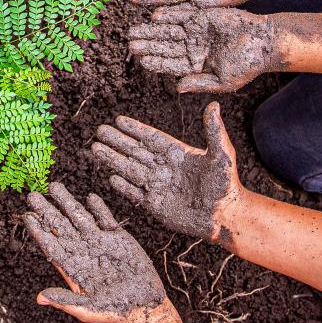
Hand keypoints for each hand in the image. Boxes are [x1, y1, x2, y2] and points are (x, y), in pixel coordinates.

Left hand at [24, 183, 167, 322]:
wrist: (145, 307)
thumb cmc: (114, 312)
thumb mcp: (88, 309)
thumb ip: (64, 301)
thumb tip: (39, 298)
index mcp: (73, 267)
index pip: (51, 245)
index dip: (39, 231)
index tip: (27, 216)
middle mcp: (84, 251)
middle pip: (62, 227)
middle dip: (48, 211)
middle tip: (33, 195)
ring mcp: (100, 243)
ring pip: (81, 218)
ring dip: (68, 203)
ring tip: (55, 186)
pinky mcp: (119, 239)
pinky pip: (106, 219)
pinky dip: (99, 208)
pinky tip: (89, 197)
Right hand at [90, 103, 242, 241]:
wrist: (225, 217)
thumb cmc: (226, 185)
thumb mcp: (222, 155)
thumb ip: (214, 131)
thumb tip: (214, 105)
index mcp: (177, 154)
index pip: (151, 138)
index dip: (135, 129)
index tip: (118, 120)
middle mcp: (164, 168)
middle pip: (135, 151)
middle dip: (117, 141)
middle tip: (99, 131)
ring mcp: (158, 186)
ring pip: (131, 169)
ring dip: (113, 159)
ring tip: (95, 149)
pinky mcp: (155, 205)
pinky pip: (135, 193)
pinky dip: (123, 186)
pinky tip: (111, 177)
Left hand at [127, 5, 279, 93]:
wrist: (265, 41)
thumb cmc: (247, 65)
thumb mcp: (224, 80)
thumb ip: (200, 83)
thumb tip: (177, 88)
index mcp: (195, 66)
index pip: (170, 65)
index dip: (156, 62)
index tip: (141, 60)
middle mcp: (192, 48)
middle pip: (165, 46)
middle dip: (148, 45)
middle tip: (130, 43)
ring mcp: (196, 32)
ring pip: (169, 30)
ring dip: (152, 30)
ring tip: (134, 28)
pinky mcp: (202, 16)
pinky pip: (182, 15)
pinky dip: (169, 15)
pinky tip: (154, 15)